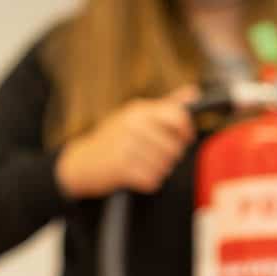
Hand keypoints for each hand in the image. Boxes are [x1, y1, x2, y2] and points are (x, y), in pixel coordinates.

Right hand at [55, 86, 197, 197]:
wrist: (81, 162)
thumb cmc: (113, 139)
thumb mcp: (136, 115)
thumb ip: (167, 106)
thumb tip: (194, 93)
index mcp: (139, 111)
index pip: (178, 117)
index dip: (186, 131)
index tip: (184, 138)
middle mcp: (133, 125)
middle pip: (174, 147)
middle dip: (170, 156)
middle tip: (155, 156)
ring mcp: (126, 146)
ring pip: (164, 165)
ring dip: (159, 170)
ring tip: (144, 165)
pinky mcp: (121, 168)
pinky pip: (151, 180)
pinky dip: (148, 182)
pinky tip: (138, 176)